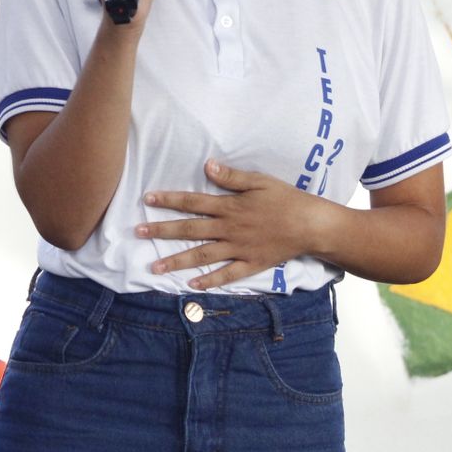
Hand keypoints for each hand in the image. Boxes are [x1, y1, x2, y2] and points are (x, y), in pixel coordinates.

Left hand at [135, 159, 337, 289]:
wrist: (313, 225)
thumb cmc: (286, 200)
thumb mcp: (260, 181)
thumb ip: (232, 177)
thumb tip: (207, 166)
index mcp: (230, 206)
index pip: (193, 202)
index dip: (169, 200)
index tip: (147, 199)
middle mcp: (230, 229)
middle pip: (190, 230)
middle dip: (162, 231)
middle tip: (138, 232)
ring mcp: (239, 249)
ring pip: (202, 255)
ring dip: (177, 261)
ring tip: (154, 267)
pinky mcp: (251, 264)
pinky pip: (227, 275)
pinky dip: (209, 281)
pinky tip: (191, 285)